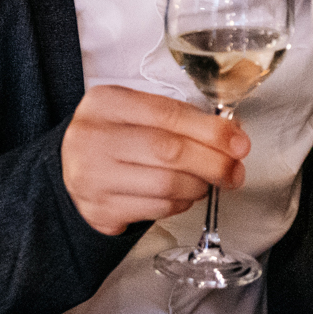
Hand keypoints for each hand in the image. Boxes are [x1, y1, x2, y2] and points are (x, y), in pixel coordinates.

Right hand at [60, 85, 248, 234]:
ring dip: (199, 186)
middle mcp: (92, 137)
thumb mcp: (140, 113)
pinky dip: (181, 204)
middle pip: (169, 152)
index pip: (169, 114)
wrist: (72, 167)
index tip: (239, 143)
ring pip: (166, 185)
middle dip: (213, 163)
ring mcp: (91, 177)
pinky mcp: (99, 210)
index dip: (211, 131)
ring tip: (207, 182)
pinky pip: (156, 209)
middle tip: (234, 171)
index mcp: (106, 103)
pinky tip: (183, 195)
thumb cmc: (117, 136)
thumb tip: (233, 136)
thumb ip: (183, 119)